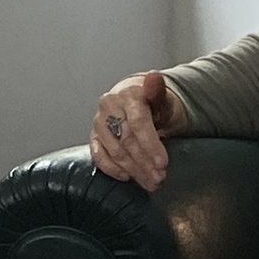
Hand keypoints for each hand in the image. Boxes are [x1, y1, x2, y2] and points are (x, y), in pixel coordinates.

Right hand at [90, 69, 177, 187]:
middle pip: (126, 140)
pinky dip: (112, 169)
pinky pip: (98, 155)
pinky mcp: (94, 136)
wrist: (138, 102)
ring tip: (150, 181)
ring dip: (133, 170)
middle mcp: (109, 106)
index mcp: (127, 94)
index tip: (162, 163)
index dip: (151, 145)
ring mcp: (99, 122)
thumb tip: (155, 77)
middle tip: (159, 178)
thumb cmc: (154, 104)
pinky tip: (127, 176)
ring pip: (114, 151)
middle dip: (145, 162)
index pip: (138, 123)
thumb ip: (159, 90)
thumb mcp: (163, 98)